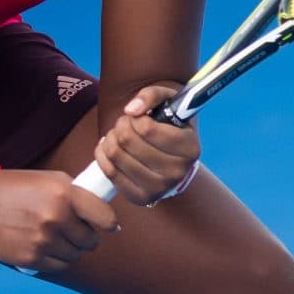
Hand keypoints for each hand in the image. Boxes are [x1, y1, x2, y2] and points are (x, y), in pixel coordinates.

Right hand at [0, 168, 119, 272]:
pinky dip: (55, 259)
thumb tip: (103, 214)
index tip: (107, 225)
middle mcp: (56, 217)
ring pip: (75, 256)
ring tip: (54, 237)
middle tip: (72, 230)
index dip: (108, 223)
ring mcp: (43, 240)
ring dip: (70, 249)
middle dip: (85, 236)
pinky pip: (59, 266)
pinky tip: (44, 246)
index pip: (105, 217)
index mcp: (64, 193)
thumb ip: (76, 194)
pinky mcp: (31, 258)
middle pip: (90, 240)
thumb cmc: (16, 188)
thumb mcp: (49, 179)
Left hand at [93, 82, 201, 204]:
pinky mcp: (141, 198)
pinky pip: (109, 172)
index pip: (147, 129)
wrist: (169, 155)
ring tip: (118, 135)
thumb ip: (151, 95)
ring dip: (111, 138)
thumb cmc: (167, 124)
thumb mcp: (167, 101)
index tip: (139, 118)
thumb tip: (131, 110)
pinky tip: (109, 147)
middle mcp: (178, 172)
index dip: (137, 118)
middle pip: (128, 141)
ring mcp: (160, 189)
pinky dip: (103, 154)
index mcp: (190, 148)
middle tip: (125, 123)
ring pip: (116, 155)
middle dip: (121, 125)